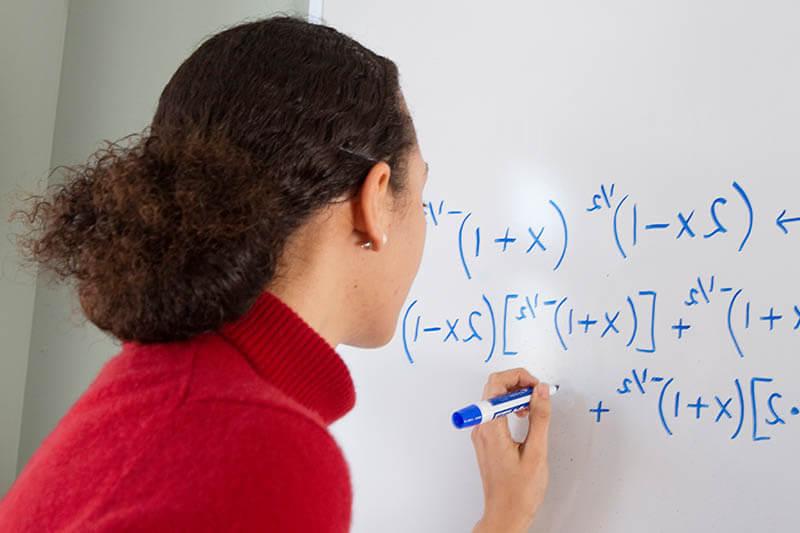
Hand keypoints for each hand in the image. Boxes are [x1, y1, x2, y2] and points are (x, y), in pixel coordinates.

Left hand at [470, 368, 551, 532]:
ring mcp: (482, 434)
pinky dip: (510, 408)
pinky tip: (526, 418)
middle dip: (517, 383)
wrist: (506, 515)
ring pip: (494, 400)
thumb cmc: (519, 492)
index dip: (519, 377)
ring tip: (533, 406)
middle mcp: (482, 428)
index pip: (497, 384)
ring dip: (514, 396)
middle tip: (538, 393)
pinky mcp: (486, 440)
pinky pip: (495, 413)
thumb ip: (539, 418)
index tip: (537, 387)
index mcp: (491, 428)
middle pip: (493, 388)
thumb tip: (541, 391)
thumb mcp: (537, 452)